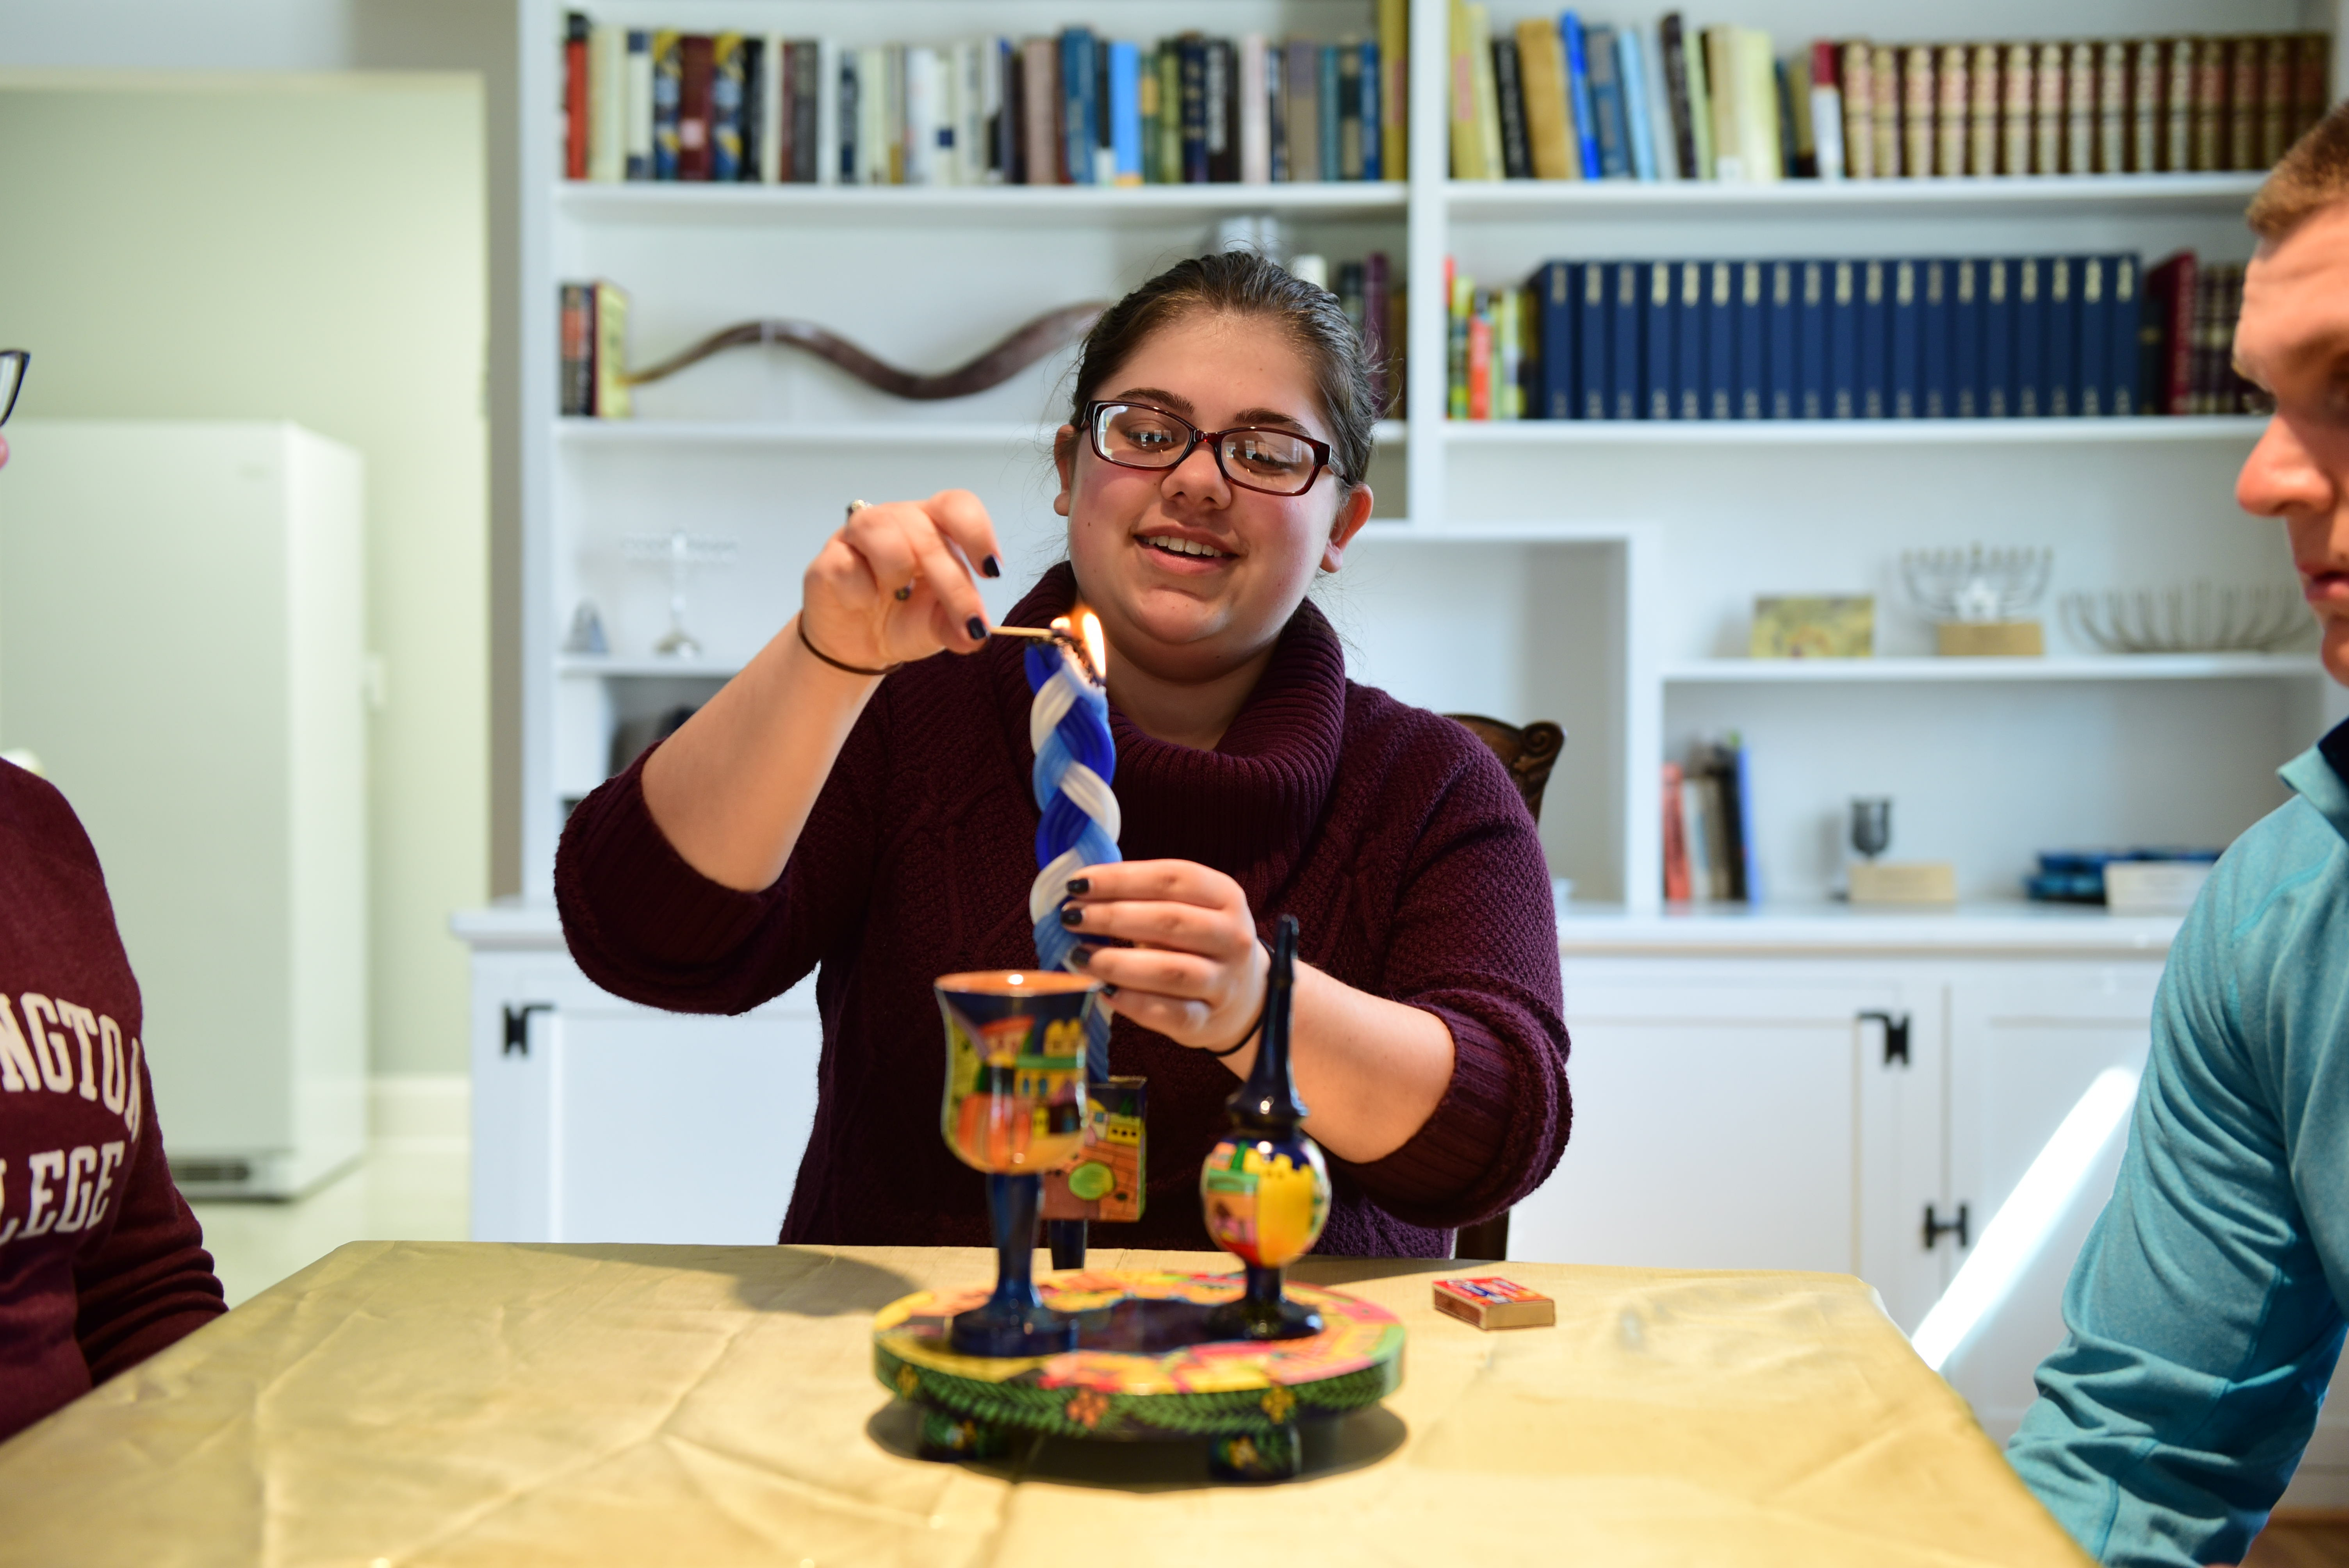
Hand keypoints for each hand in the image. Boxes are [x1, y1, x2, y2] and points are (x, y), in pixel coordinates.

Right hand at [799, 490, 1003, 671]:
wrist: (857, 645)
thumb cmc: (903, 619)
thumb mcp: (940, 627)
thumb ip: (961, 628)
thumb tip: (978, 635)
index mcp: (933, 525)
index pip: (957, 505)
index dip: (977, 532)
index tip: (991, 571)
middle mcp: (898, 520)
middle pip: (927, 533)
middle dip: (952, 583)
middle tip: (968, 621)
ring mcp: (860, 534)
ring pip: (883, 533)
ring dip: (897, 573)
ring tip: (896, 594)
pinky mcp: (829, 557)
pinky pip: (847, 565)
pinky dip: (862, 593)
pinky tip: (863, 602)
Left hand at [1059, 861, 1268, 1051]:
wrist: (1242, 996)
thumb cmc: (1196, 941)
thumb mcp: (1186, 907)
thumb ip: (1143, 897)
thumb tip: (1081, 892)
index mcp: (1225, 896)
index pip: (1171, 878)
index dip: (1121, 879)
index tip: (1078, 883)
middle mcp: (1232, 937)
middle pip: (1169, 921)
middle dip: (1111, 917)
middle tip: (1071, 918)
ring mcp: (1224, 982)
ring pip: (1168, 970)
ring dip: (1116, 962)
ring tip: (1079, 955)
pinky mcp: (1207, 1020)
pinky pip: (1168, 1012)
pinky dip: (1131, 1002)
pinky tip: (1103, 990)